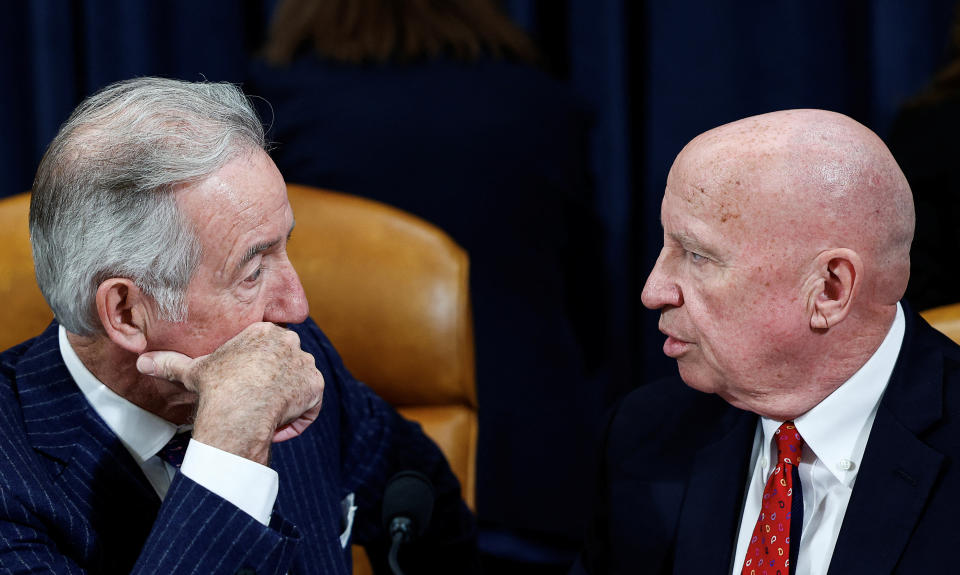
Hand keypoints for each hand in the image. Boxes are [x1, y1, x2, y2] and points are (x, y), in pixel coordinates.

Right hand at [136, 322, 324, 464]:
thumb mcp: (193, 371)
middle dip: (275, 384)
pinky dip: (298, 418)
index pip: (268, 349)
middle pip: (286, 364)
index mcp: (264, 331)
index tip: (246, 388)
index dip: (258, 372)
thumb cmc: (216, 388)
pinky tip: (277, 427)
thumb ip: (171, 363)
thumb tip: (142, 361)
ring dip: (287, 401)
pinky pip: (311, 404)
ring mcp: (305, 362)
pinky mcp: (316, 385)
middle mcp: (290, 341)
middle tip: (256, 403)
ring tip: (264, 416)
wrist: (239, 408)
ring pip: (299, 383)